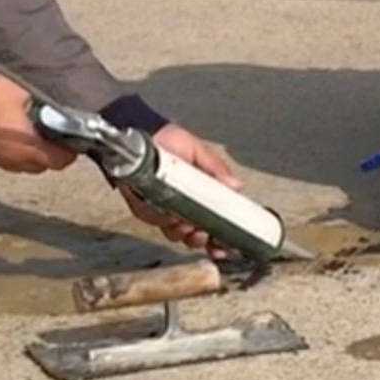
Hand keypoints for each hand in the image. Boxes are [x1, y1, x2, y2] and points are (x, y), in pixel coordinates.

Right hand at [0, 73, 77, 174]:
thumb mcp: (22, 92)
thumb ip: (41, 103)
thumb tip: (51, 105)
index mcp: (32, 146)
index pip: (63, 159)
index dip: (71, 150)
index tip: (72, 138)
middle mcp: (19, 160)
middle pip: (45, 165)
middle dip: (53, 152)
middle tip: (53, 134)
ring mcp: (2, 161)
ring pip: (27, 165)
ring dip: (34, 153)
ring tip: (32, 133)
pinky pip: (11, 160)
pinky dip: (17, 151)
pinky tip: (12, 134)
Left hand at [120, 125, 243, 256]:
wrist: (142, 133)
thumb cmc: (170, 139)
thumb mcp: (198, 151)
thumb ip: (216, 169)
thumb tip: (236, 185)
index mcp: (200, 195)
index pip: (214, 223)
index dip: (221, 239)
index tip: (226, 246)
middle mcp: (182, 207)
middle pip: (196, 236)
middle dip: (203, 241)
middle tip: (206, 235)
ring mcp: (163, 209)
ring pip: (177, 234)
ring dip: (185, 234)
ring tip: (189, 226)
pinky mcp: (144, 208)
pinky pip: (156, 221)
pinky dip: (164, 221)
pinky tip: (171, 217)